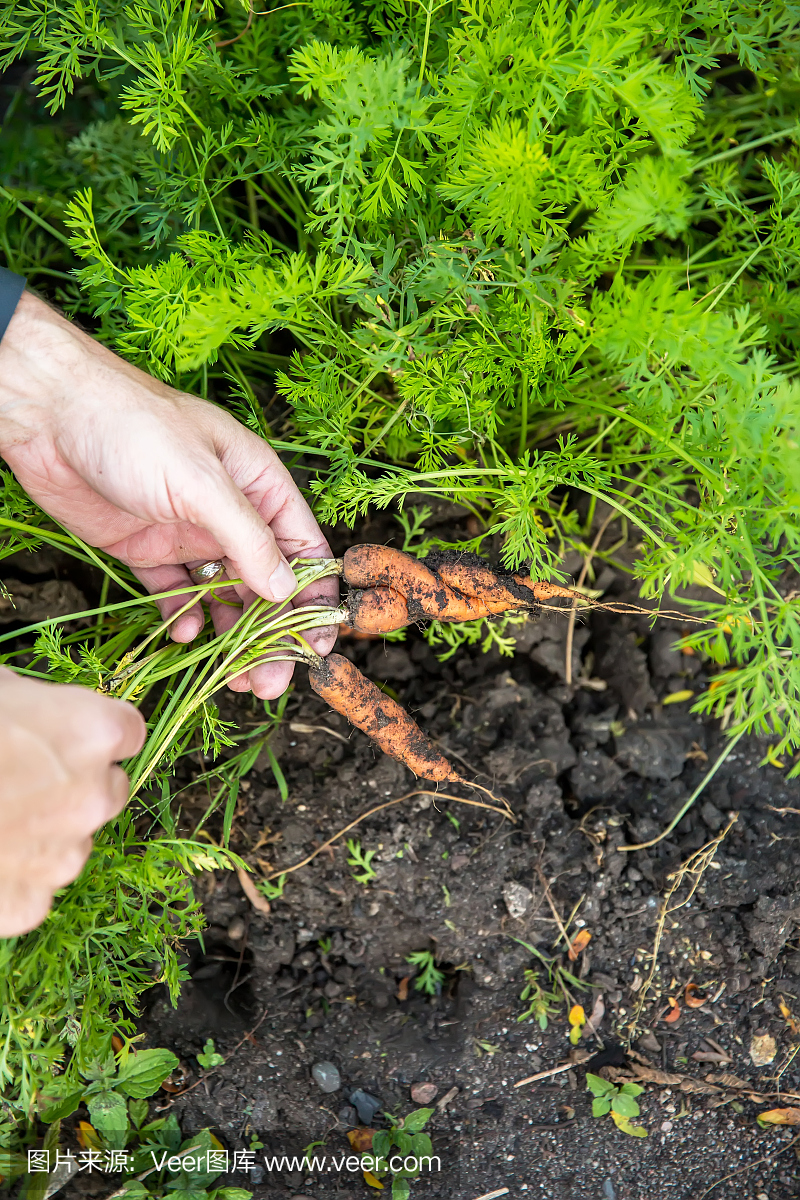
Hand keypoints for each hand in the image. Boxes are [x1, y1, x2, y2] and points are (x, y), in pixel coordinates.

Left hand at [0, 292, 338, 697]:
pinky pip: (176, 594)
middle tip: (270, 682)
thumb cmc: (134, 429)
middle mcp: (230, 513)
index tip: (320, 644)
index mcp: (258, 485)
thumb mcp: (202, 483)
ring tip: (236, 678)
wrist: (48, 416)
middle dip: (273, 633)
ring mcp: (189, 534)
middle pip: (267, 583)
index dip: (316, 597)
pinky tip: (183, 634)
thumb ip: (248, 539)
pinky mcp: (147, 550)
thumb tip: (287, 591)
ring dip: (234, 636)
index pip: (303, 548)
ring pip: (225, 596)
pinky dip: (183, 617)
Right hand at [0, 667, 144, 935]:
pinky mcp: (29, 904)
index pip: (128, 733)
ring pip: (71, 842)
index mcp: (93, 732)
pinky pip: (32, 888)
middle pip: (109, 790)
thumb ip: (32, 704)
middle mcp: (93, 797)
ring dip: (43, 833)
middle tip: (23, 779)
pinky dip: (10, 877)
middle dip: (77, 786)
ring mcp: (64, 856)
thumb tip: (30, 712)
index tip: (70, 735)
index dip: (95, 734)